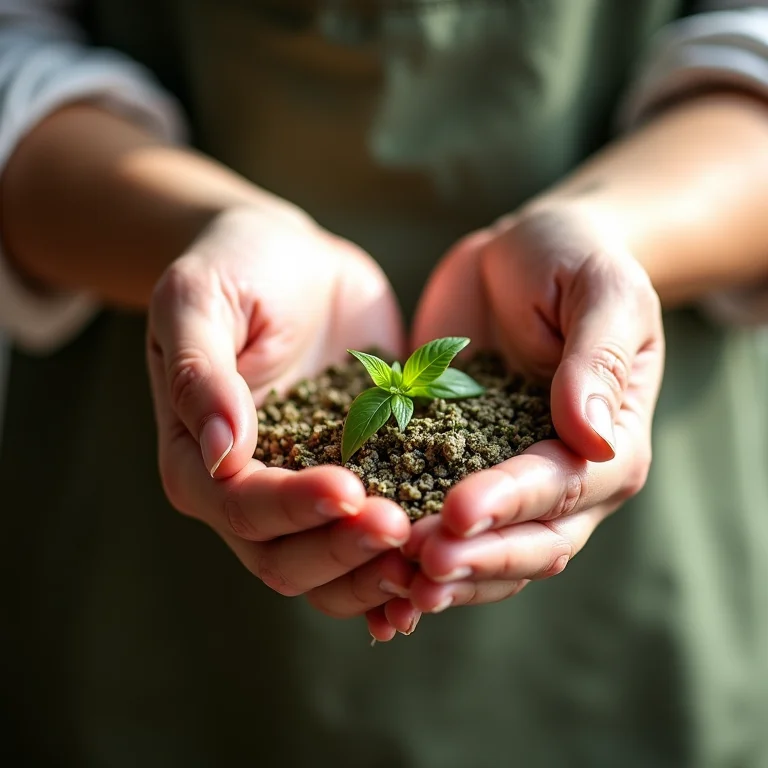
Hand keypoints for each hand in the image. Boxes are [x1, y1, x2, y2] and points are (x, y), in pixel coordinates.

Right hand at [146, 205, 418, 633]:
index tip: (348, 489)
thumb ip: (200, 376)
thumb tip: (221, 455)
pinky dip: (403, 564)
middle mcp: (248, 493)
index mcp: (199, 461)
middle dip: (344, 550)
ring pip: (332, 571)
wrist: (291, 260)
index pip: (241, 507)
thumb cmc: (235, 270)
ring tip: (433, 555)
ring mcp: (304, 492)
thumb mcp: (200, 302)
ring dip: (378, 574)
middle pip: (286, 559)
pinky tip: (444, 563)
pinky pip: (373, 540)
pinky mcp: (358, 477)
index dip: (292, 508)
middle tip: (403, 527)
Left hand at [395, 203, 664, 614]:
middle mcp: (563, 476)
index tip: (458, 510)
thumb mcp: (600, 291)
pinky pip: (442, 523)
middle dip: (476, 558)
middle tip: (419, 565)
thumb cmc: (573, 261)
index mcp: (609, 441)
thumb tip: (593, 438)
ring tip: (391, 582)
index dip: (512, 503)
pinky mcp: (456, 465)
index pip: (564, 486)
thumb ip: (597, 359)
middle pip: (530, 542)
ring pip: (487, 551)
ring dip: (445, 573)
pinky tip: (372, 574)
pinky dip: (413, 554)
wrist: (521, 255)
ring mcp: (509, 478)